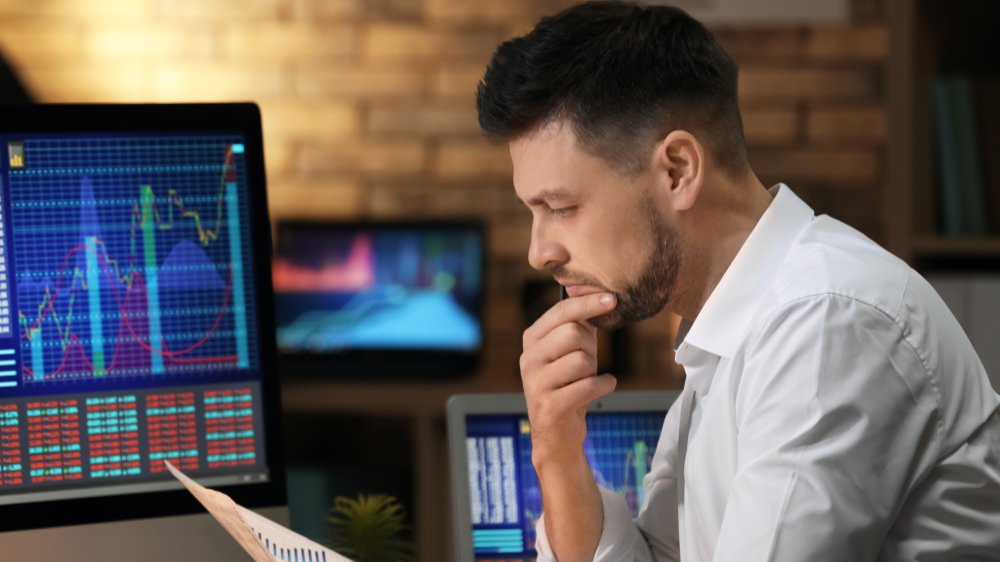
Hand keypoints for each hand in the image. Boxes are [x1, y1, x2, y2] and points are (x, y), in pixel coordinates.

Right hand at [520, 292, 617, 466]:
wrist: (557, 434)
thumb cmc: (568, 385)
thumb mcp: (571, 351)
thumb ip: (580, 323)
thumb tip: (598, 293)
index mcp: (531, 339)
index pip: (561, 311)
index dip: (588, 303)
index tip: (612, 299)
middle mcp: (528, 358)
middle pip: (572, 333)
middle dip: (591, 346)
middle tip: (589, 362)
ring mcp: (535, 383)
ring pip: (581, 360)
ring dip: (594, 370)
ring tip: (586, 379)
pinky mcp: (549, 406)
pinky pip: (588, 385)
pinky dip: (603, 386)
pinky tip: (600, 389)